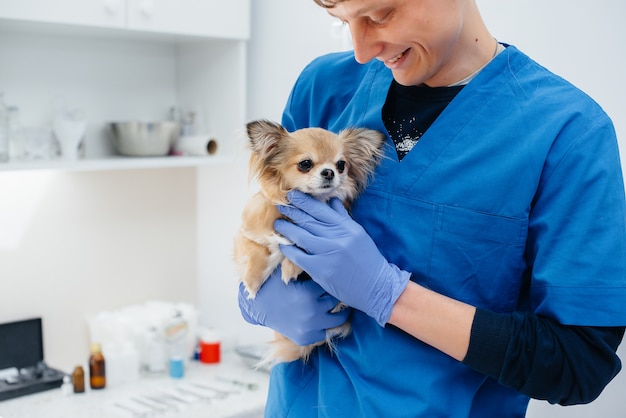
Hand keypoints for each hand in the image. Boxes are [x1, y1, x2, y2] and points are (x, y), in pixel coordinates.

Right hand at [238, 266, 351, 345]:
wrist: (256, 306)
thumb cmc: (274, 284)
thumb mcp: (289, 270)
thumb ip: (306, 261)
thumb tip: (324, 248)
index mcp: (309, 293)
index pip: (332, 283)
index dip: (330, 278)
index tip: (330, 276)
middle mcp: (312, 312)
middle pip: (336, 301)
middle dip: (334, 293)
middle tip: (332, 289)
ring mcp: (309, 328)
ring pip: (338, 319)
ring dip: (336, 311)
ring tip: (331, 303)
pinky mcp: (306, 339)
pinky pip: (326, 332)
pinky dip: (325, 325)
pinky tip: (320, 316)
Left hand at [275, 190, 410, 326]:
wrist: (376, 287)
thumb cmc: (368, 260)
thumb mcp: (359, 234)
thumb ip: (343, 218)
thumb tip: (332, 201)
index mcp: (347, 227)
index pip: (321, 209)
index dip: (304, 201)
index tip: (293, 195)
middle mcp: (338, 237)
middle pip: (309, 220)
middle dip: (292, 211)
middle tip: (281, 205)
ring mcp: (329, 253)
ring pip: (301, 236)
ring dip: (287, 228)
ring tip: (278, 223)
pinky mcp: (321, 270)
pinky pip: (299, 256)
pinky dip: (289, 250)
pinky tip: (282, 245)